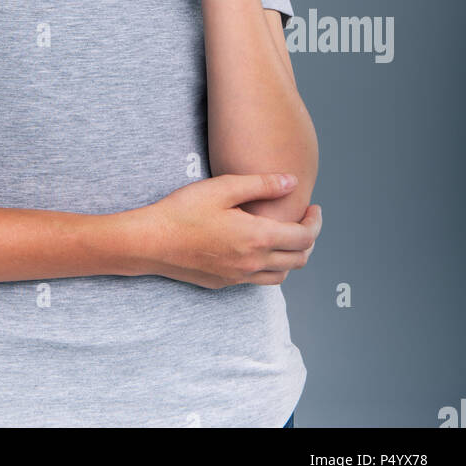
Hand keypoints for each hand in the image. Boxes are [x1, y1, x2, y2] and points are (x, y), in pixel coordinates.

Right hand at [119, 173, 321, 287]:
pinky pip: (259, 280)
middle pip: (299, 259)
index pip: (303, 237)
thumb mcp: (222, 188)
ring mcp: (239, 277)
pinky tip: (257, 249)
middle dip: (308, 239)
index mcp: (257, 237)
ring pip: (282, 275)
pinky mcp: (225, 283)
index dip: (315, 223)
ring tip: (285, 235)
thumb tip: (291, 182)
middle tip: (303, 220)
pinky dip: (270, 266)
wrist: (151, 242)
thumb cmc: (184, 211)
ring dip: (291, 256)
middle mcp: (253, 263)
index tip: (314, 209)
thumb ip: (261, 185)